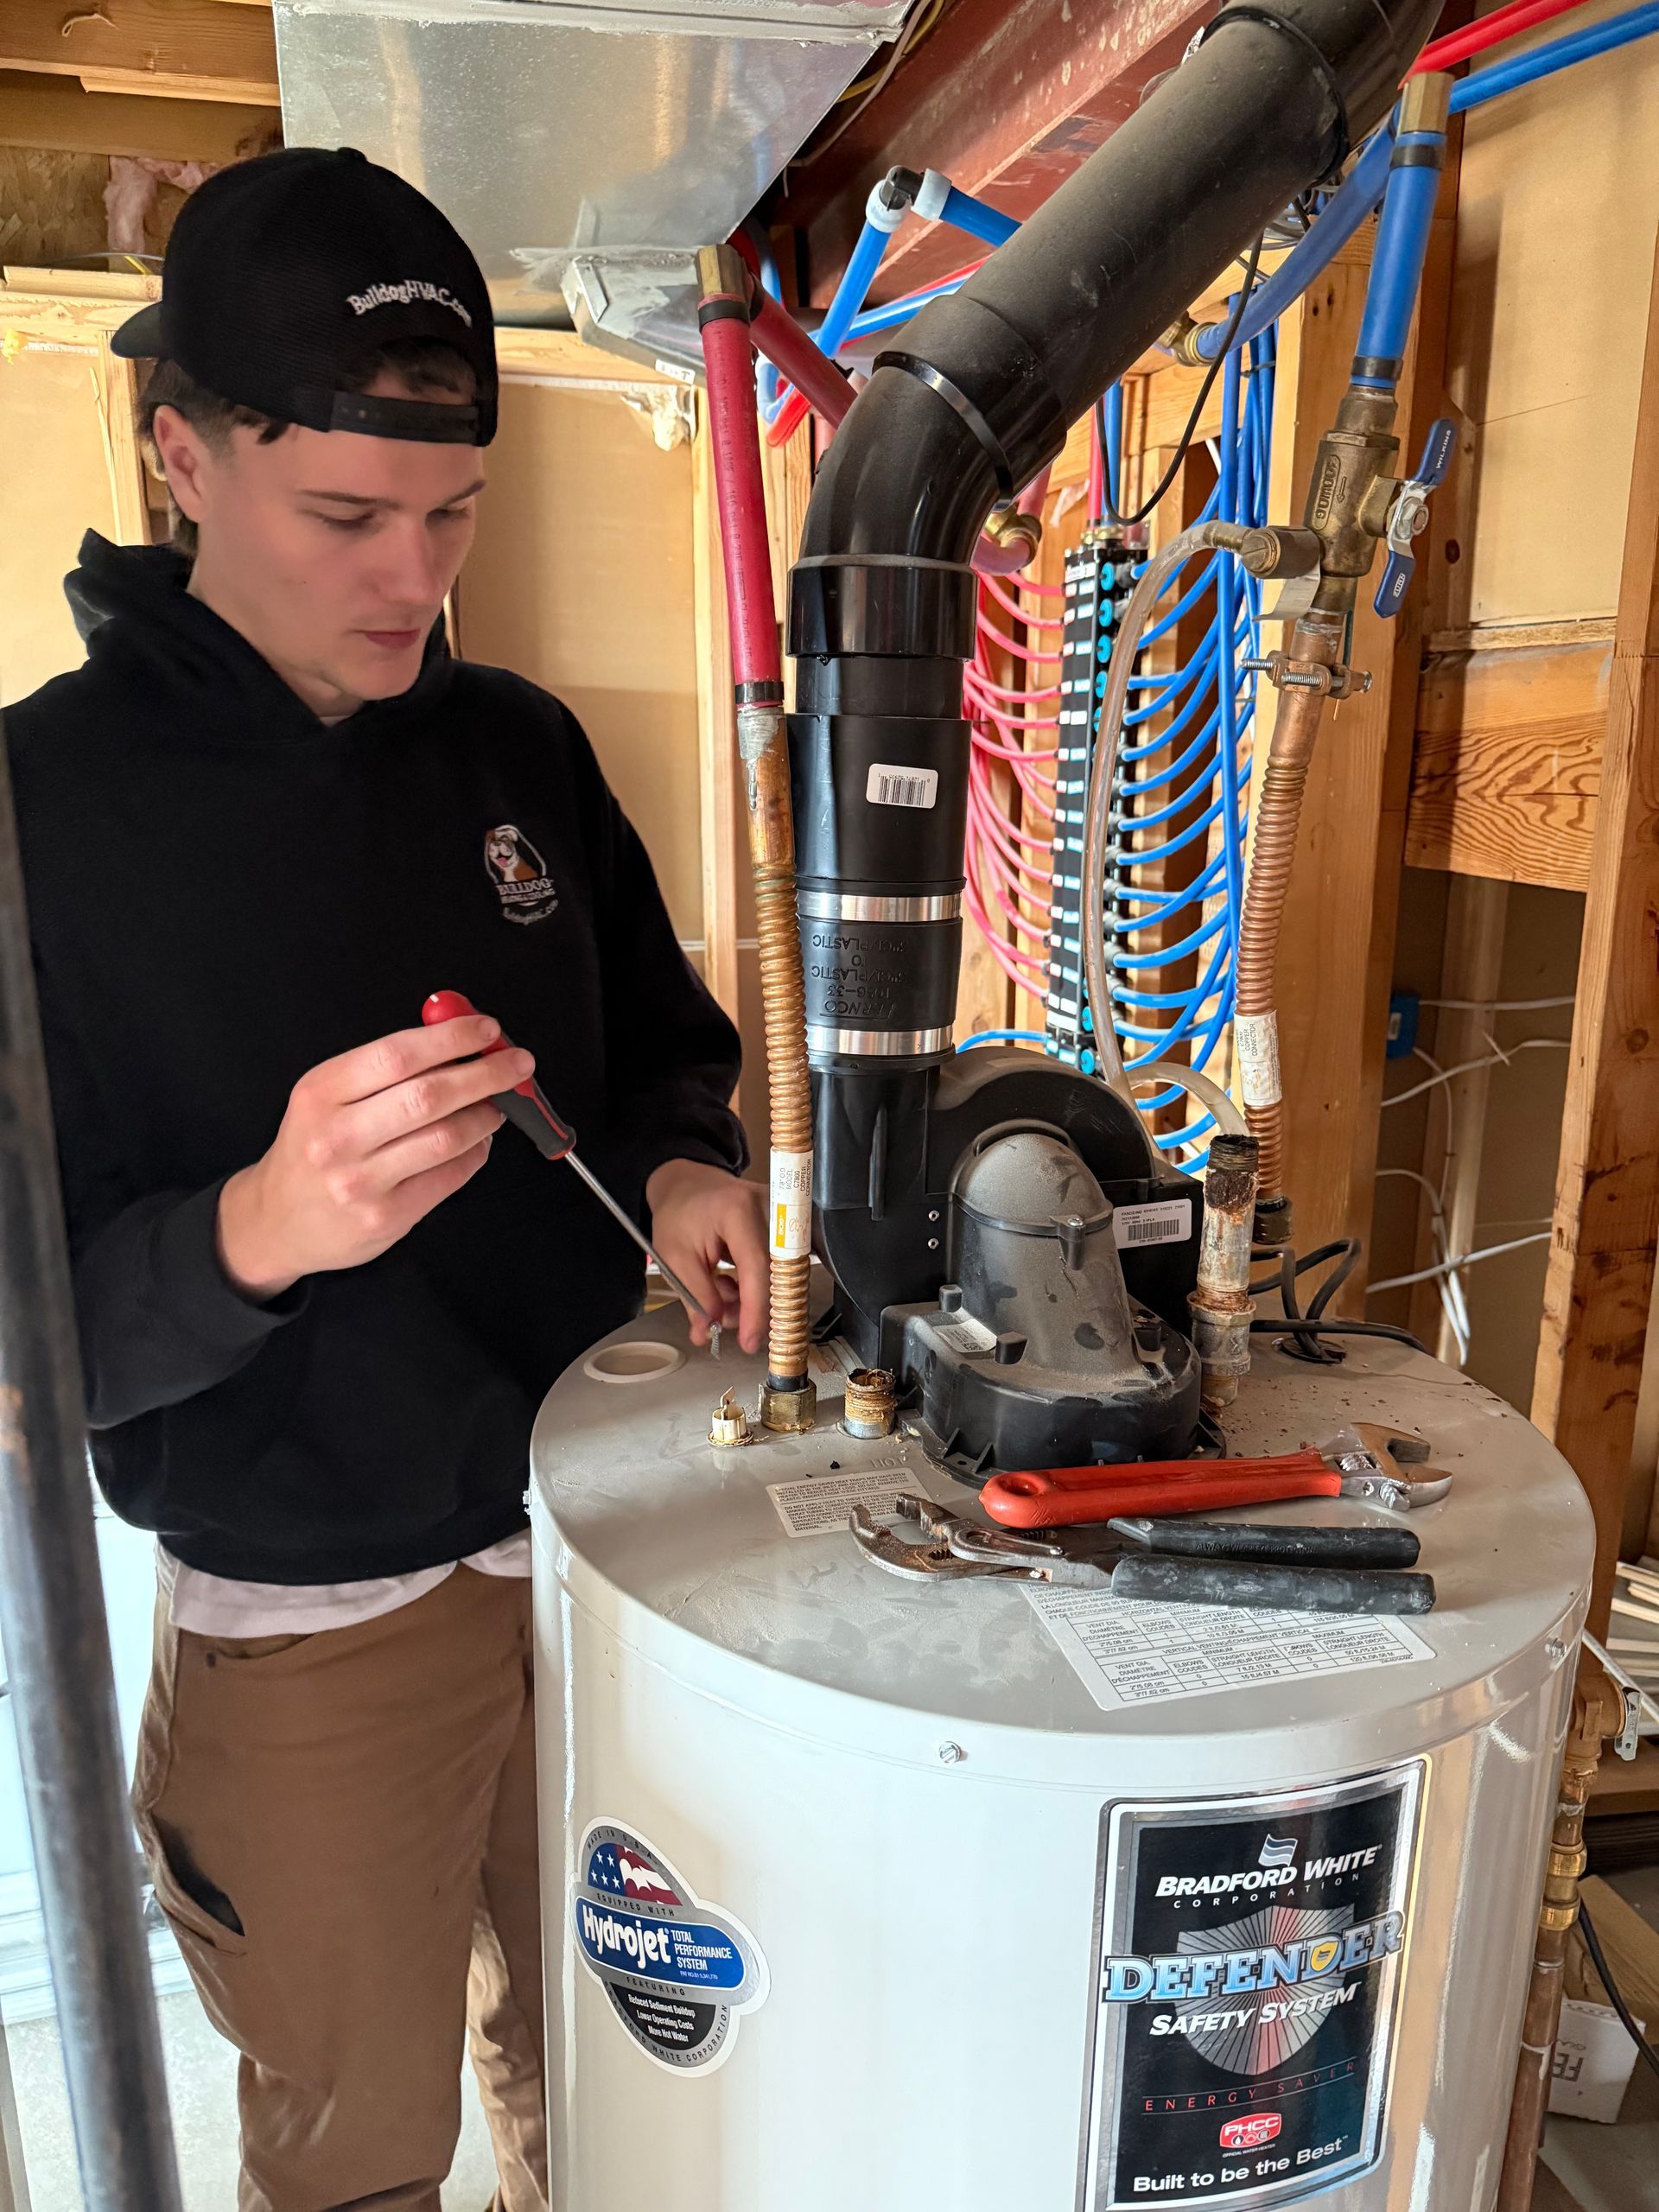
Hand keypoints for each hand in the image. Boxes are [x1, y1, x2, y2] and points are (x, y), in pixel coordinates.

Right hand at [216, 1015, 528, 1298]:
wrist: (277, 1220)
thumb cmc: (313, 1148)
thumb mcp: (328, 1095)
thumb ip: (387, 1066)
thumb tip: (458, 1037)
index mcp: (320, 1093)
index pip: (397, 1055)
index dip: (450, 1037)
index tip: (485, 1028)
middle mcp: (336, 1137)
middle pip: (428, 1095)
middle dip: (486, 1073)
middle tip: (517, 1063)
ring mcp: (360, 1181)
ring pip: (446, 1137)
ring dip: (486, 1115)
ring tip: (497, 1104)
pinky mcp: (386, 1217)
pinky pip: (450, 1176)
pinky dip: (475, 1152)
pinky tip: (477, 1140)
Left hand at [644, 1159, 768, 1354]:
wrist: (688, 1184)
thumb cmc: (679, 1212)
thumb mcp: (674, 1257)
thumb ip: (696, 1297)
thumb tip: (710, 1331)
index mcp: (737, 1210)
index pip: (756, 1268)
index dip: (755, 1310)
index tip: (750, 1341)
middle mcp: (769, 1208)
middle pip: (774, 1276)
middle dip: (749, 1308)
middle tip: (722, 1319)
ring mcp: (782, 1216)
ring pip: (779, 1277)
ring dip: (749, 1298)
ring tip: (718, 1290)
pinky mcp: (785, 1228)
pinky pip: (778, 1269)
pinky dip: (755, 1286)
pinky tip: (731, 1280)